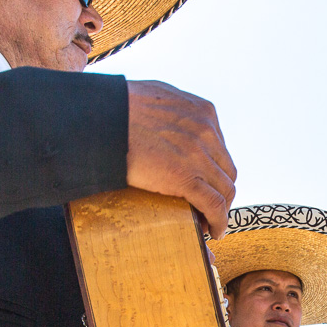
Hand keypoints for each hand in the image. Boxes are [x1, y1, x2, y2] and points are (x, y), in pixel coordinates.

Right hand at [125, 81, 237, 238]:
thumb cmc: (118, 108)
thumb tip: (172, 122)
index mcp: (203, 112)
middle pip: (226, 170)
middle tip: (209, 207)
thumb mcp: (158, 96)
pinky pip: (213, 205)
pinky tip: (214, 230)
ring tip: (211, 222)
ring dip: (221, 209)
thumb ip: (175, 110)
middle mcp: (206, 132)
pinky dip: (218, 221)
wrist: (100, 119)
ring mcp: (198, 155)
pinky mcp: (185, 178)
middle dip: (220, 190)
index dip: (215, 171)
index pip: (220, 149)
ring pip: (225, 189)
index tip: (207, 184)